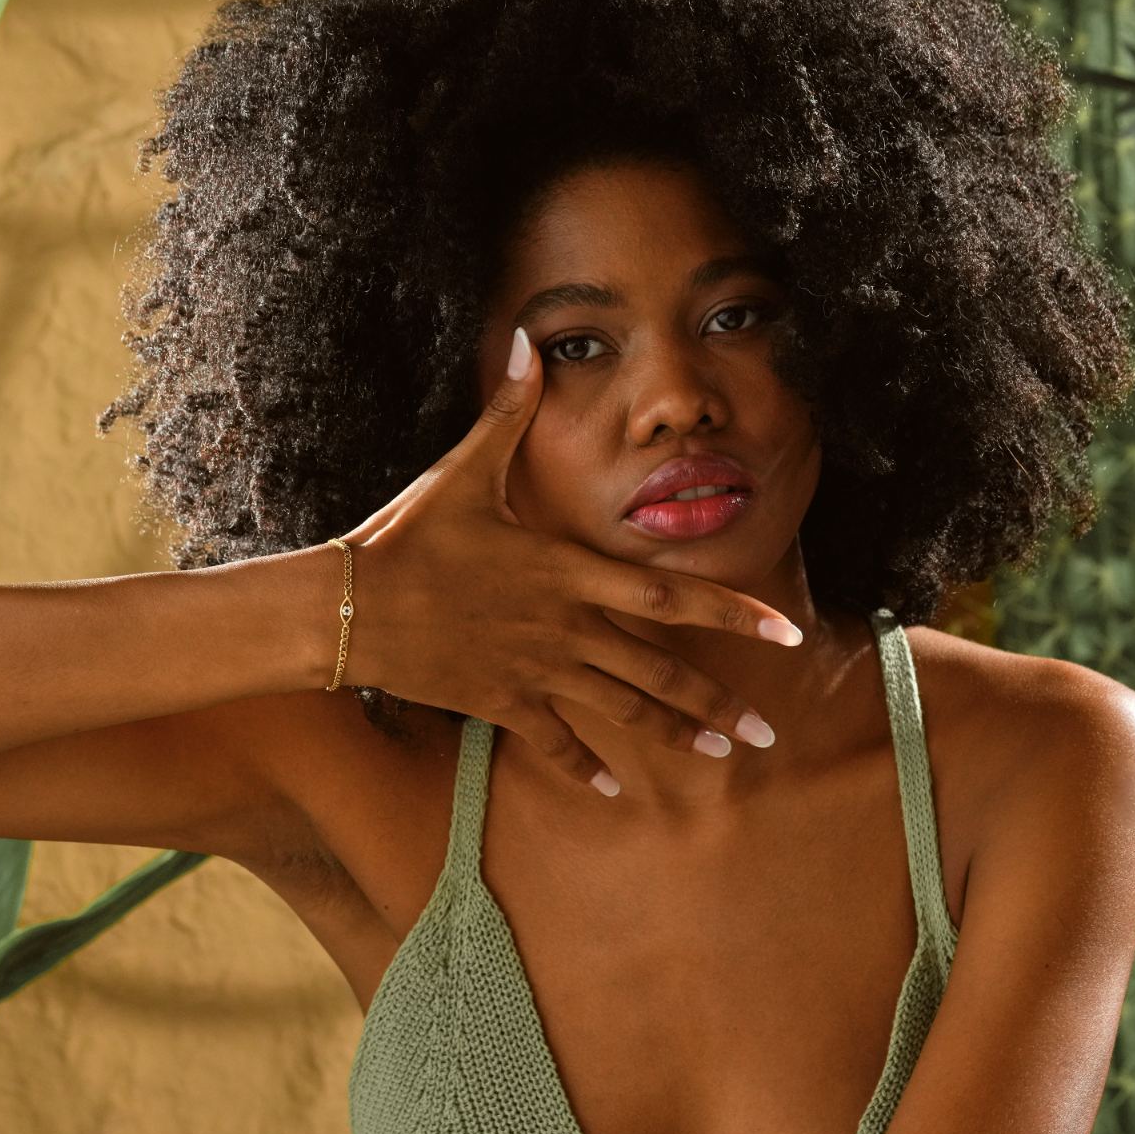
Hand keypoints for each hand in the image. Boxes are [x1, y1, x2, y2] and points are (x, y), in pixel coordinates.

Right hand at [332, 326, 801, 793]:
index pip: (670, 593)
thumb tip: (527, 342)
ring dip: (673, 734)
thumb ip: (506, 414)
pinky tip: (615, 791)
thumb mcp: (463, 471)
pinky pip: (554, 743)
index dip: (734, 612)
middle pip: (658, 670)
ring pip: (620, 711)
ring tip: (721, 754)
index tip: (787, 631)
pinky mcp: (500, 701)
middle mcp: (565, 626)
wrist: (347, 608)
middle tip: (769, 733)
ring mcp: (535, 670)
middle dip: (718, 702)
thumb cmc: (407, 536)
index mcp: (568, 570)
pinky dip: (585, 767)